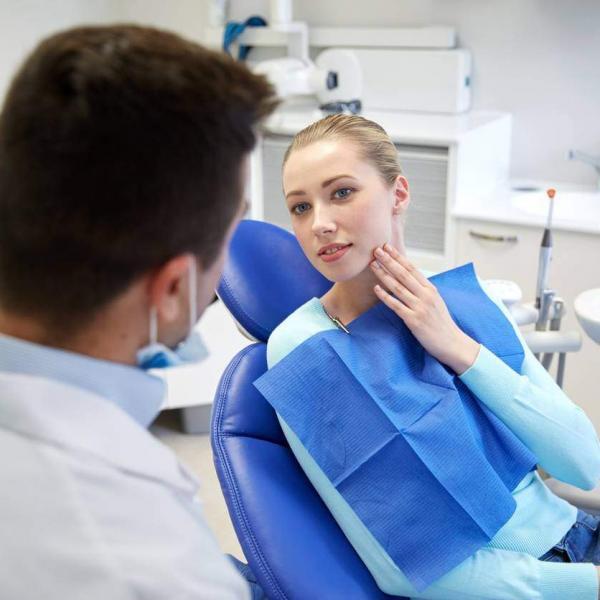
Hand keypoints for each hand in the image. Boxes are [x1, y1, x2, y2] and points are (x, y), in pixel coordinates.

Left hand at [370, 243, 479, 374]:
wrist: (452, 343)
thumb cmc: (441, 323)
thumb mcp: (435, 301)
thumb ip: (422, 290)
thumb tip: (408, 279)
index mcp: (431, 289)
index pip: (412, 269)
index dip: (398, 257)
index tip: (387, 247)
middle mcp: (426, 295)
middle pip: (403, 274)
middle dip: (389, 261)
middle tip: (376, 250)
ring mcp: (420, 307)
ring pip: (398, 287)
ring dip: (384, 275)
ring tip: (373, 265)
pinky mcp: (414, 320)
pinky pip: (396, 305)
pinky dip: (385, 296)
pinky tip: (376, 288)